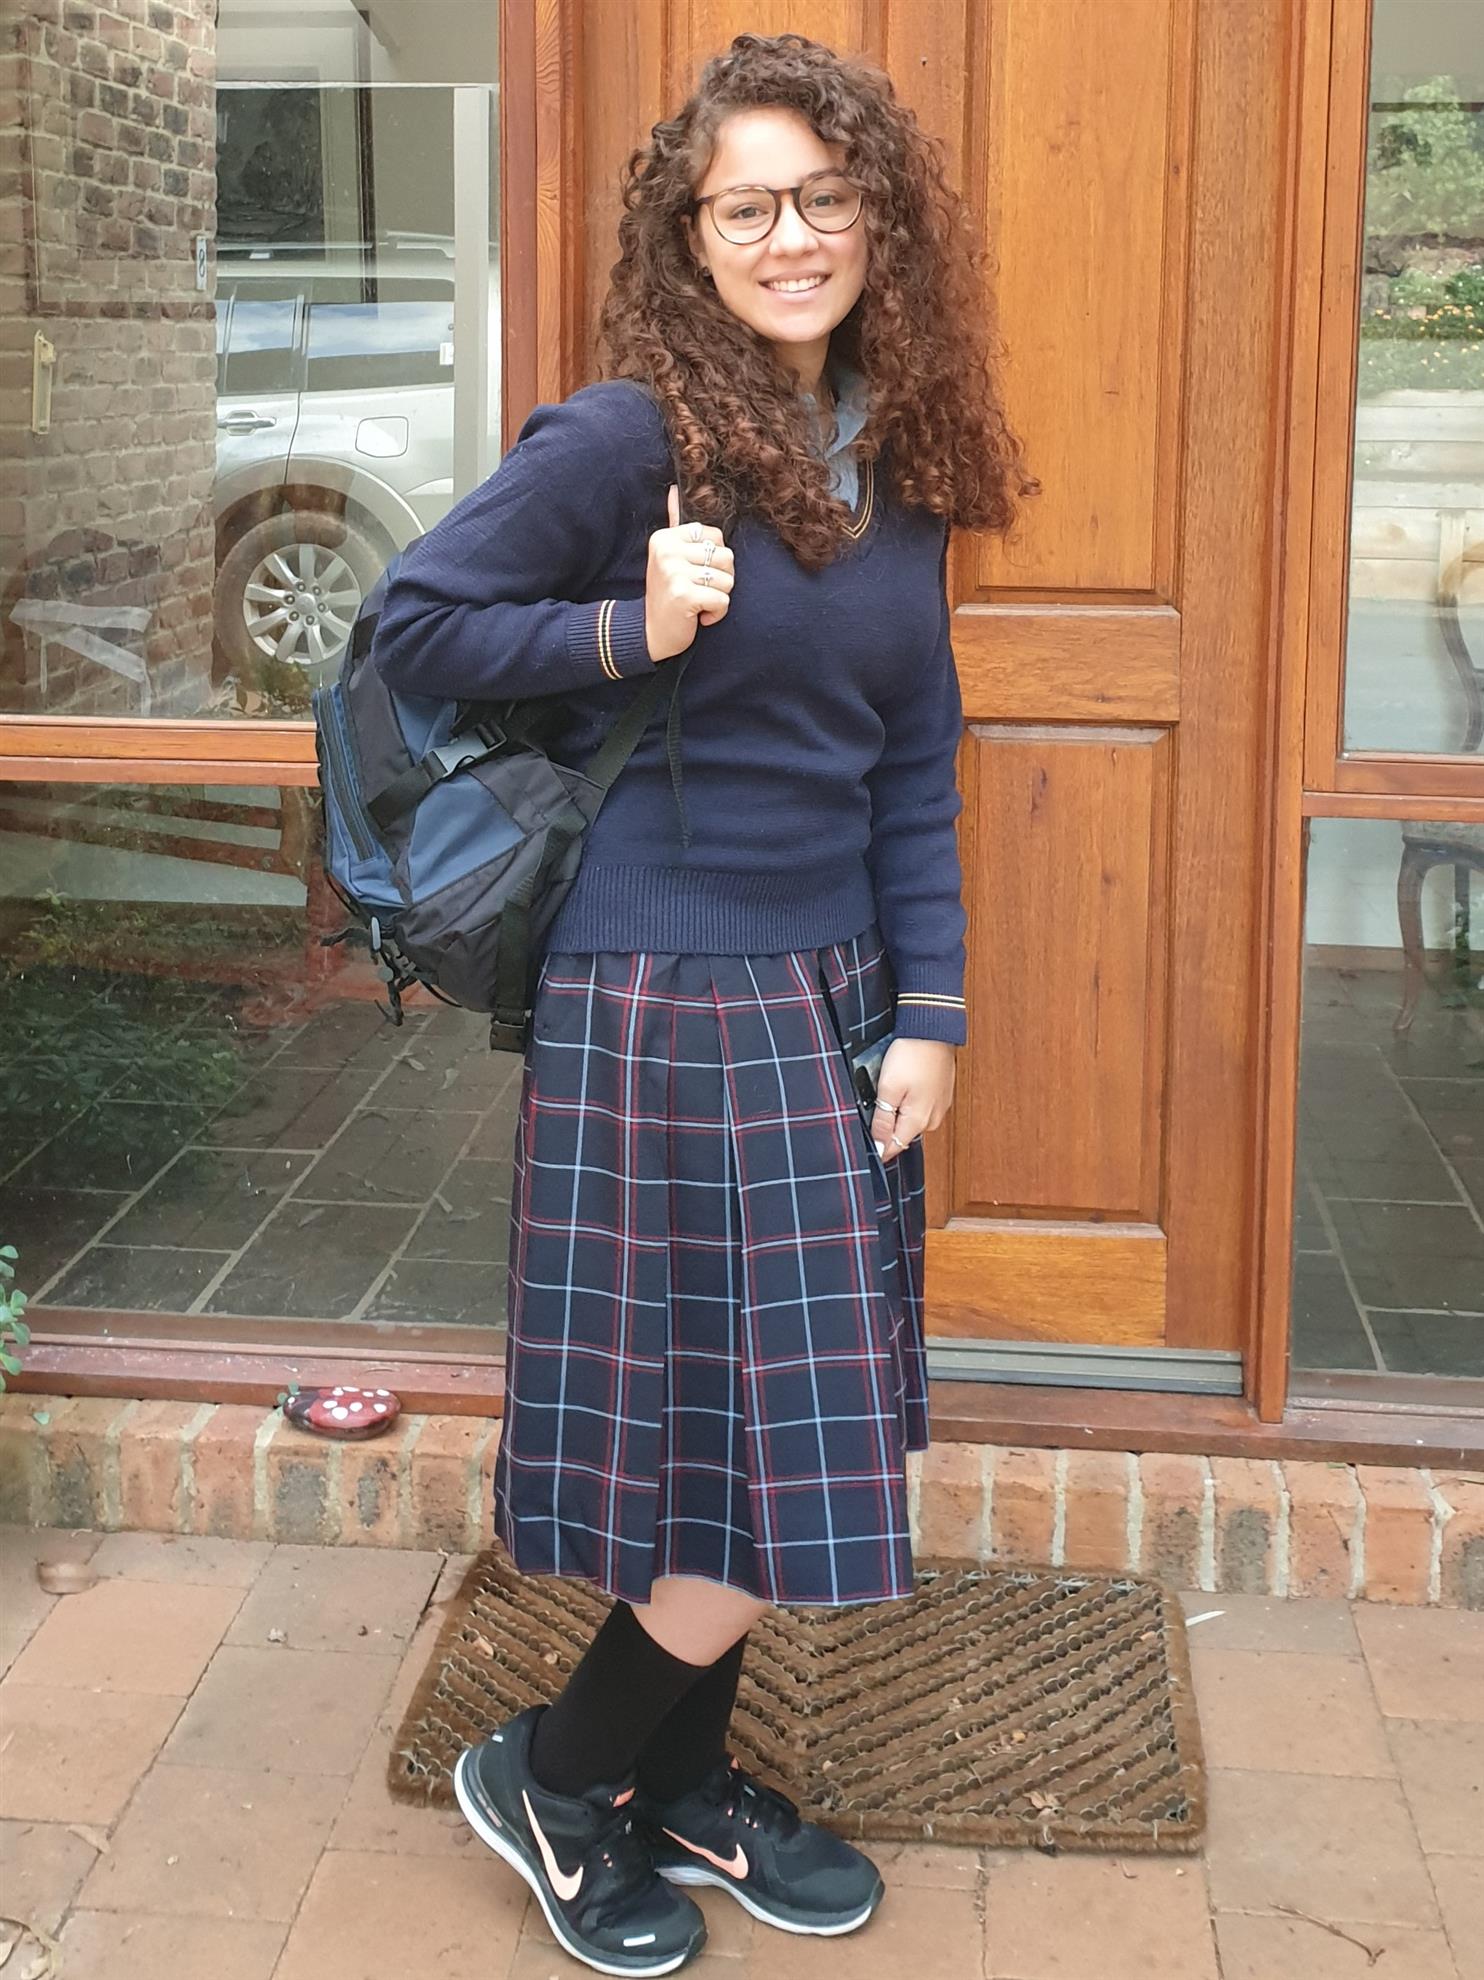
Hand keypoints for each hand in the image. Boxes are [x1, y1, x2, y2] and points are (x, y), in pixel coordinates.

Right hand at [644, 484, 735, 661]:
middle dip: (720, 580)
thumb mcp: (668, 556)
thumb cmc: (667, 595)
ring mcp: (673, 572)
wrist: (651, 634)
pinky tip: (698, 616)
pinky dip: (716, 614)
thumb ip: (674, 523)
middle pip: (726, 557)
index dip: (715, 560)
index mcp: (666, 537)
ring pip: (727, 580)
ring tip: (697, 603)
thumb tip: (674, 488)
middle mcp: (667, 550)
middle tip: (698, 591)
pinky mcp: (683, 595)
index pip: (716, 537)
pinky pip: (722, 600)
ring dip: (718, 598)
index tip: (694, 574)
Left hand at [872, 1038, 955, 1163]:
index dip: (878, 1146)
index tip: (866, 1135)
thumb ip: (883, 1121)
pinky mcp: (941, 1095)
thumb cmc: (911, 1055)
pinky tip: (904, 1085)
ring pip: (912, 1120)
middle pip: (903, 1134)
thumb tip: (879, 1147)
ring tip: (890, 1089)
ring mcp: (940, 1106)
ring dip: (899, 1111)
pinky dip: (909, 1101)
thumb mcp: (888, 1089)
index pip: (895, 1147)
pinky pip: (921, 1107)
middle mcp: (934, 1119)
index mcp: (919, 1121)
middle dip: (887, 1126)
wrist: (932, 1030)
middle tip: (875, 1102)